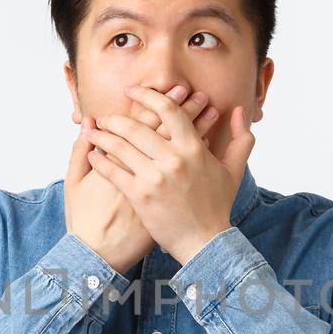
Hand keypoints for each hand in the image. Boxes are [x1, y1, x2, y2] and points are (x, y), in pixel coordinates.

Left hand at [82, 85, 254, 265]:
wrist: (203, 242)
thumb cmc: (217, 206)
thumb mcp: (233, 170)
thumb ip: (240, 137)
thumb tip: (236, 110)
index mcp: (193, 148)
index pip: (167, 109)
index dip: (146, 95)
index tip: (132, 91)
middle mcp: (173, 159)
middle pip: (136, 127)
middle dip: (115, 119)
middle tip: (105, 118)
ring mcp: (155, 178)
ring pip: (120, 147)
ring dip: (101, 136)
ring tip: (92, 132)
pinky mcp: (140, 196)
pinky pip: (112, 171)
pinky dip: (99, 161)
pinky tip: (91, 155)